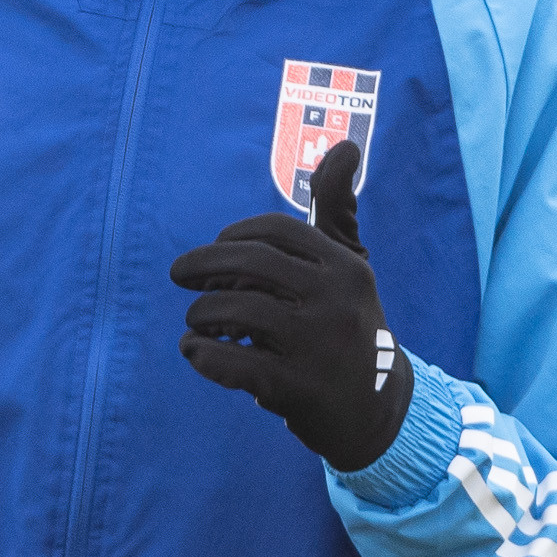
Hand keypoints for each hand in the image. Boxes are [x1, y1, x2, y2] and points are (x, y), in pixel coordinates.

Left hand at [169, 137, 414, 471]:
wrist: (377, 413)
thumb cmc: (350, 327)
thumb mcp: (351, 267)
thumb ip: (337, 209)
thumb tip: (344, 144)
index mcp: (345, 267)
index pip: (273, 231)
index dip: (231, 237)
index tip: (214, 254)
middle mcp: (334, 300)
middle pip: (248, 264)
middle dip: (202, 266)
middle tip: (180, 277)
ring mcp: (315, 345)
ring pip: (233, 310)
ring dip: (200, 315)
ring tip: (197, 325)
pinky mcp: (294, 387)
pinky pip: (227, 361)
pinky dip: (199, 354)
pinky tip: (196, 352)